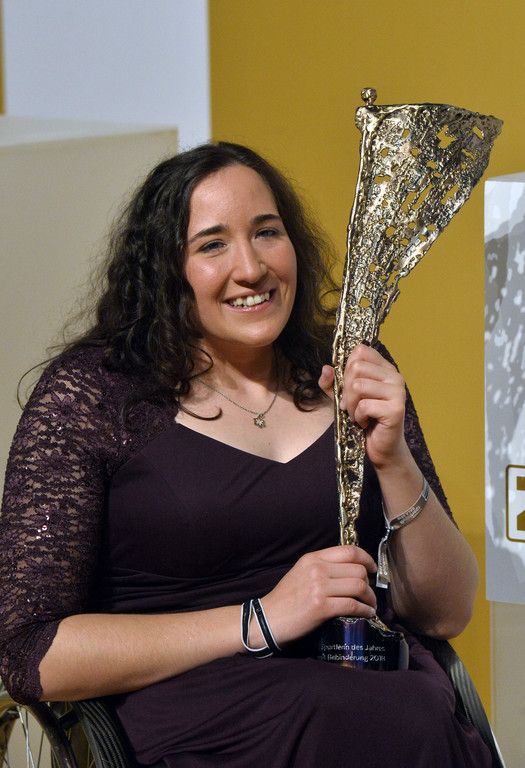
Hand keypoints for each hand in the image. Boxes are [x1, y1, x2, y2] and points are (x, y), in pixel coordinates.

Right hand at [261, 545, 376, 645]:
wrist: (267, 619)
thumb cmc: (286, 599)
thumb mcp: (302, 572)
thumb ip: (323, 567)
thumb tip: (351, 570)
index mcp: (313, 558)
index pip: (349, 551)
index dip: (366, 558)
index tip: (372, 568)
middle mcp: (317, 569)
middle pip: (358, 569)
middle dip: (369, 583)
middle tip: (369, 593)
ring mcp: (319, 587)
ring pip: (358, 586)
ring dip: (370, 597)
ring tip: (370, 605)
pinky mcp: (321, 607)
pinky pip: (352, 605)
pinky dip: (365, 610)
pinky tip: (366, 614)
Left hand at [318, 344, 408, 468]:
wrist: (382, 448)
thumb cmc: (365, 419)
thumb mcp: (344, 398)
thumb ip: (333, 383)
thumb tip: (326, 368)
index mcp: (384, 368)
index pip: (361, 351)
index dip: (346, 367)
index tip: (348, 386)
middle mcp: (394, 376)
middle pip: (356, 368)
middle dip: (345, 389)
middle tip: (350, 405)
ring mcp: (397, 391)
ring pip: (358, 386)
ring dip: (351, 405)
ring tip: (357, 414)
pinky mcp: (395, 409)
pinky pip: (364, 405)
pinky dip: (358, 417)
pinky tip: (365, 422)